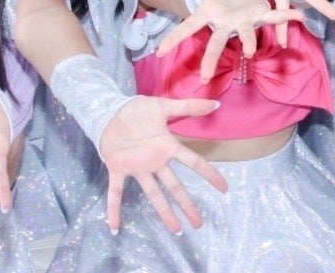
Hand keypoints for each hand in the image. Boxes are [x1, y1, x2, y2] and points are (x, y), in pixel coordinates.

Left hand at [98, 96, 226, 233]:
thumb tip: (215, 103)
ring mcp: (137, 167)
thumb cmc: (136, 111)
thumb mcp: (162, 106)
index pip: (193, 162)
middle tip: (199, 224)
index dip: (209, 174)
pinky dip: (114, 209)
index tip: (224, 188)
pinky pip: (116, 192)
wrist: (109, 111)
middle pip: (174, 187)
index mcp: (167, 147)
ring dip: (163, 213)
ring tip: (176, 230)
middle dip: (187, 205)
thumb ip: (188, 107)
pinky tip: (115, 228)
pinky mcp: (117, 168)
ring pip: (153, 194)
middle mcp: (155, 162)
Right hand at [155, 0, 303, 78]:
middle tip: (204, 77)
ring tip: (250, 52)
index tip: (159, 52)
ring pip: (246, 35)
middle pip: (216, 42)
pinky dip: (286, 17)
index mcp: (209, 13)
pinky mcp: (261, 15)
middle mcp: (226, 23)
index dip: (174, 38)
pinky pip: (274, 18)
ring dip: (249, 43)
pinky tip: (300, 16)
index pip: (188, 26)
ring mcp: (244, 22)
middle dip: (210, 59)